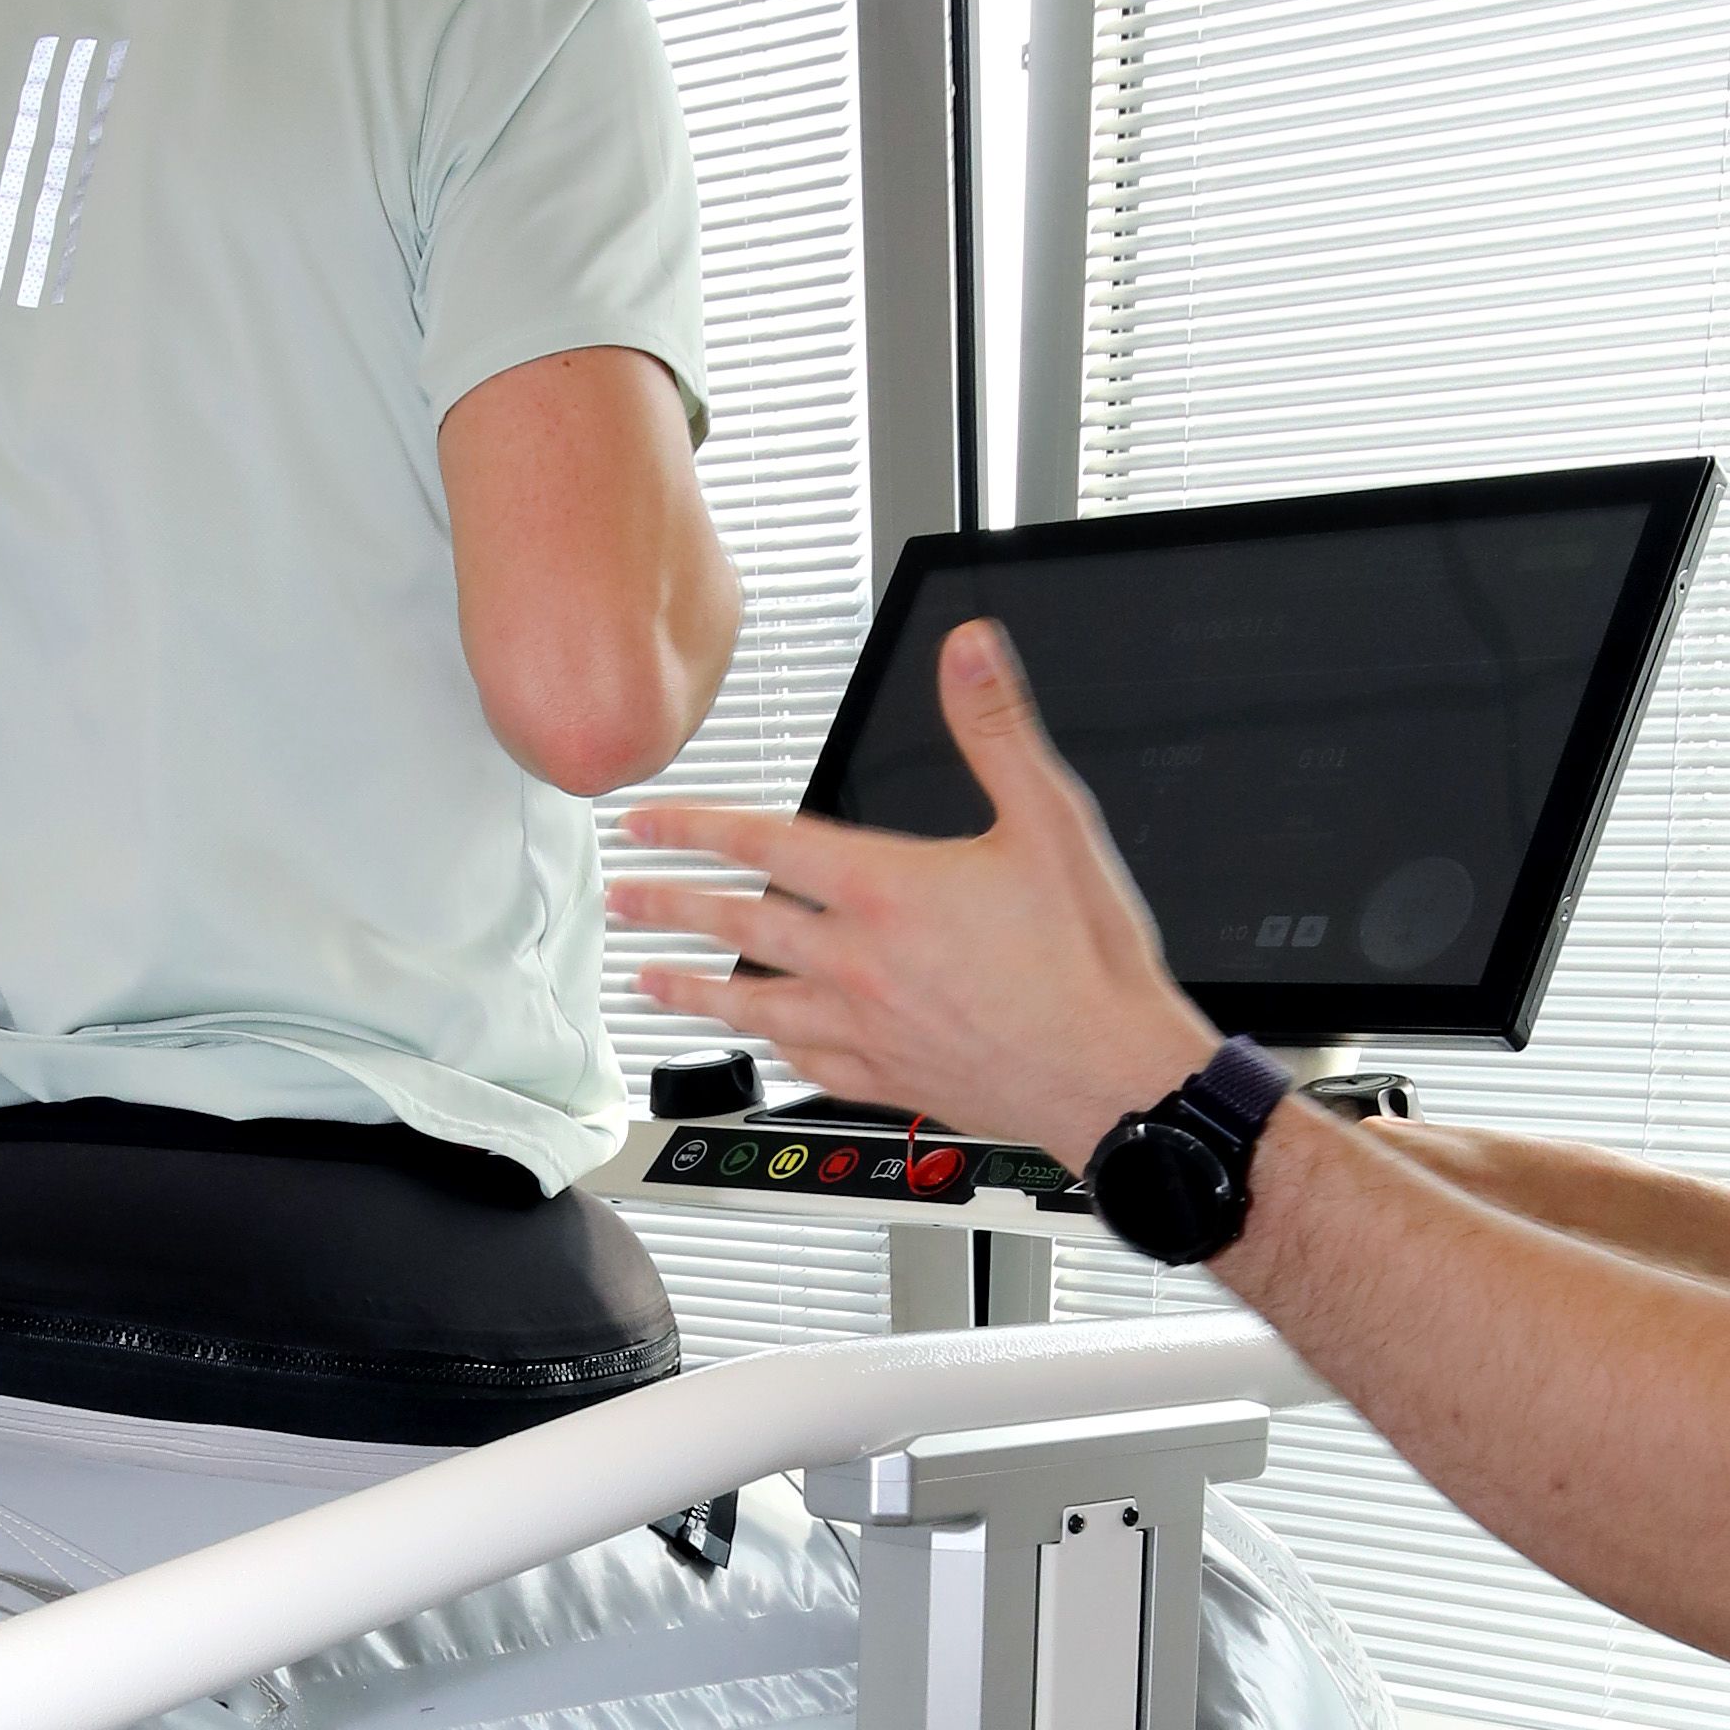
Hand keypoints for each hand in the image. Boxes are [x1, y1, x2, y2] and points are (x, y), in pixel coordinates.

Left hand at [611, 622, 1208, 1171]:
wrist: (1109, 1074)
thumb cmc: (1085, 961)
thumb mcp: (1051, 821)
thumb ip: (998, 729)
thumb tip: (969, 651)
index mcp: (885, 890)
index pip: (762, 845)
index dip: (693, 827)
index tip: (643, 823)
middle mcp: (859, 962)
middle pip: (737, 927)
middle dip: (669, 906)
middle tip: (620, 898)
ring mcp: (866, 1026)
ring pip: (753, 1005)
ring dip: (693, 988)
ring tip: (647, 982)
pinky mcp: (887, 1078)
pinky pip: (804, 1061)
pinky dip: (767, 1049)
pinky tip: (756, 1047)